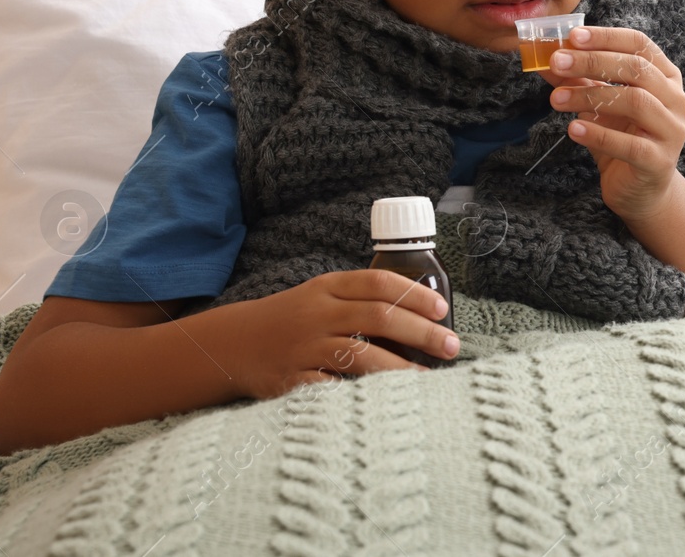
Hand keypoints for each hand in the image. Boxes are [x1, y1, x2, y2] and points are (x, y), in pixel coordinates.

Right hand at [221, 269, 458, 399]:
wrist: (233, 343)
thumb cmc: (292, 319)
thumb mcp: (321, 295)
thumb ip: (361, 298)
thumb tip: (422, 312)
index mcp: (328, 287)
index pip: (378, 282)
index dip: (414, 294)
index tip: (442, 310)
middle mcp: (318, 314)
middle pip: (379, 317)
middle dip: (421, 332)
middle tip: (451, 346)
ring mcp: (304, 347)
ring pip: (360, 355)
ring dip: (400, 368)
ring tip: (427, 378)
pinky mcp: (291, 381)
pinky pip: (330, 389)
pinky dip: (357, 395)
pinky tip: (382, 402)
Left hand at [537, 25, 684, 222]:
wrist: (640, 189)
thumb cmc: (621, 137)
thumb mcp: (598, 104)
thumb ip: (577, 79)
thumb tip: (543, 57)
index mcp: (665, 76)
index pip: (639, 44)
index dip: (607, 37)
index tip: (572, 36)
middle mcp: (676, 99)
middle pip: (637, 69)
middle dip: (593, 62)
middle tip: (556, 62)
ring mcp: (671, 130)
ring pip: (635, 102)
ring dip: (590, 97)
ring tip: (556, 100)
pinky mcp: (659, 161)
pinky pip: (630, 145)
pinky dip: (599, 135)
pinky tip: (573, 130)